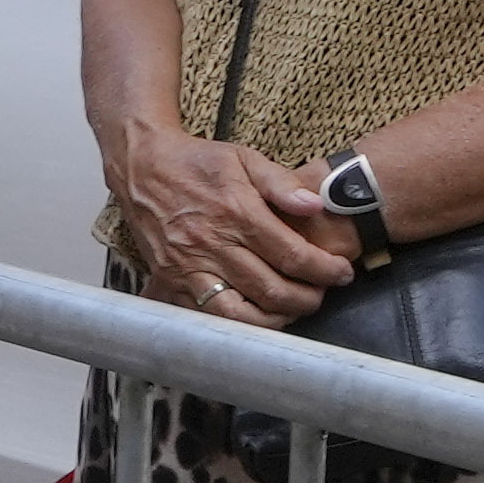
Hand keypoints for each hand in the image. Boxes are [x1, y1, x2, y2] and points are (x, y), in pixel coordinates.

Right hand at [110, 118, 356, 327]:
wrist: (142, 166)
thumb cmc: (197, 162)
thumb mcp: (244, 158)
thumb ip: (281, 183)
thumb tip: (314, 206)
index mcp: (236, 211)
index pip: (291, 253)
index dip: (323, 269)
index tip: (341, 273)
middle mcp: (212, 243)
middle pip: (271, 289)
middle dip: (307, 298)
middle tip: (322, 294)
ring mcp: (189, 266)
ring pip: (240, 313)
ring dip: (275, 319)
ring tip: (294, 309)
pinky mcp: (172, 280)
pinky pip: (209, 315)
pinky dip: (238, 324)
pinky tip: (258, 318)